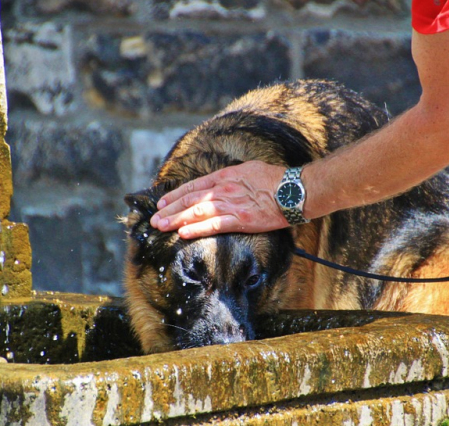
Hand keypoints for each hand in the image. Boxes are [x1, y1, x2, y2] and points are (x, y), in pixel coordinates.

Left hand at [150, 161, 289, 237]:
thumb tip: (221, 181)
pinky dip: (196, 229)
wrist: (293, 190)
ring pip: (197, 212)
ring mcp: (230, 204)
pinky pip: (213, 226)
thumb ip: (232, 176)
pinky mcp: (240, 219)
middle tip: (155, 219)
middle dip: (170, 210)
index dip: (176, 195)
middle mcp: (224, 189)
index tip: (162, 202)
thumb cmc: (275, 179)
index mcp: (225, 176)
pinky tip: (183, 233)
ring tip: (161, 226)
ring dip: (176, 220)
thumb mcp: (249, 169)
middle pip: (190, 199)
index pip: (194, 186)